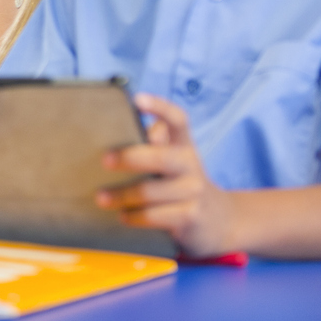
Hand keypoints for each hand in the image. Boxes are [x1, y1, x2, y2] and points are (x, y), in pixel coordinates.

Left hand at [97, 93, 238, 257]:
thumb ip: (153, 145)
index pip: (177, 120)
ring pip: (151, 191)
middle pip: (160, 156)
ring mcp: (193, 191)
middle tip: (104, 160)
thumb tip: (114, 130)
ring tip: (101, 198)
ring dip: (122, 195)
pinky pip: (156, 216)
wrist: (220, 220)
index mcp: (184, 144)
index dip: (159, 107)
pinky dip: (135, 216)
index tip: (137, 99)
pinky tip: (123, 216)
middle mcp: (191, 163)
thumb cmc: (181, 184)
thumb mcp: (173, 162)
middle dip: (130, 158)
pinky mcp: (191, 216)